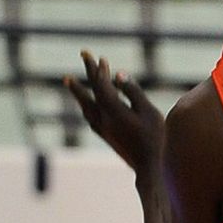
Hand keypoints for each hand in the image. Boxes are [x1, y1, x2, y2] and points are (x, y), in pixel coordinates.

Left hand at [65, 53, 163, 176]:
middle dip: (89, 72)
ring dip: (79, 91)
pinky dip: (86, 105)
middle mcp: (102, 118)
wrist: (148, 168)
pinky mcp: (105, 136)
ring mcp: (102, 129)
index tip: (91, 55)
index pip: (99, 84)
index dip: (95, 68)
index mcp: (113, 110)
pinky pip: (90, 116)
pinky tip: (85, 107)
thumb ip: (133, 92)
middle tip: (83, 55)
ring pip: (85, 105)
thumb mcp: (149, 111)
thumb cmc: (153, 138)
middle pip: (91, 91)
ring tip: (69, 81)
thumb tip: (118, 75)